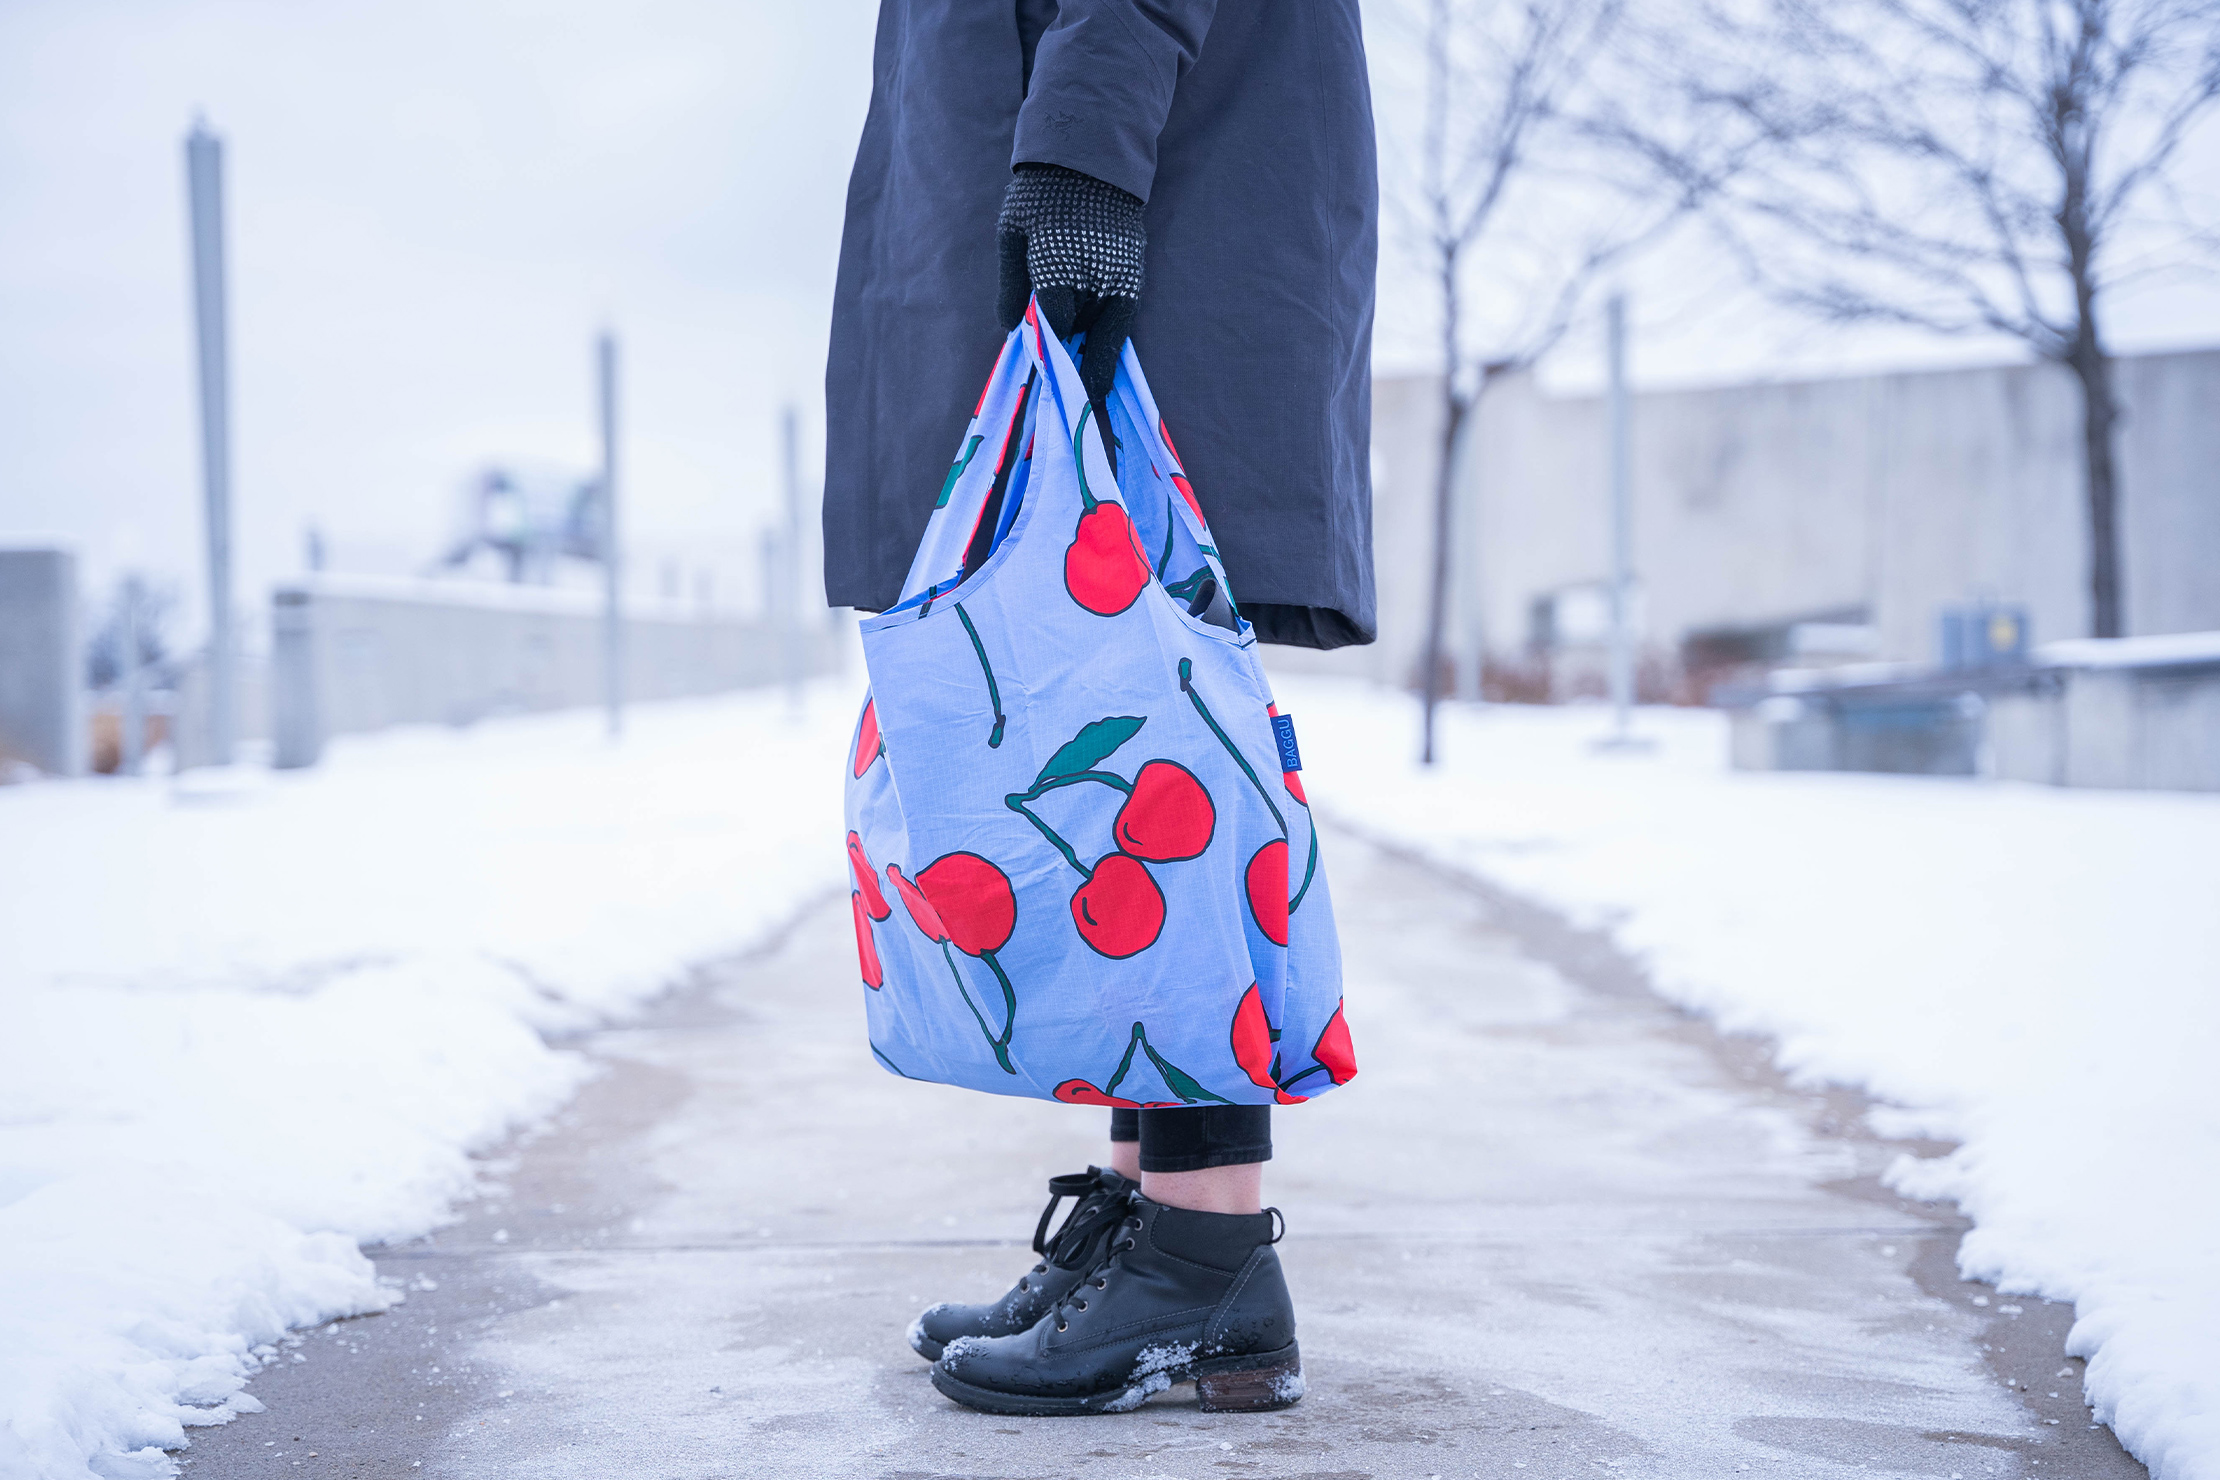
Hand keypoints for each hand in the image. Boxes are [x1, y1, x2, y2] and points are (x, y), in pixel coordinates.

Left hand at [996, 163, 1143, 405]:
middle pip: (1078, 331)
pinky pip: (1123, 320)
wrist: (1091, 158)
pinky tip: (1099, 364)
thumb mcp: (1012, 234)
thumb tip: (1011, 326)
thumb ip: (1012, 283)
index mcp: (1059, 267)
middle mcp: (1094, 277)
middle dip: (1064, 349)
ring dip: (1086, 344)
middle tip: (1056, 377)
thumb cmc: (1041, 194)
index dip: (1045, 348)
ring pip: (1101, 329)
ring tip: (1077, 376)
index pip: (1054, 325)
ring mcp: (1118, 277)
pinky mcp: (1134, 275)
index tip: (1039, 365)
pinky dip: (1110, 342)